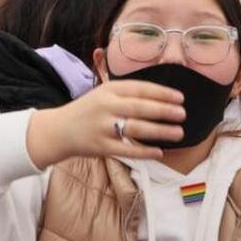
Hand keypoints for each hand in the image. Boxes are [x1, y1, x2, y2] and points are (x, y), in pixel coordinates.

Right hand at [25, 80, 184, 168]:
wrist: (58, 130)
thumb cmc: (86, 111)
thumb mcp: (101, 93)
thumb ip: (126, 92)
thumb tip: (160, 95)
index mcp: (108, 90)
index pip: (140, 89)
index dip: (162, 93)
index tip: (180, 98)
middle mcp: (105, 106)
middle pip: (141, 108)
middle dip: (165, 111)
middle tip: (182, 114)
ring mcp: (102, 127)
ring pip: (137, 128)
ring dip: (160, 131)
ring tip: (179, 132)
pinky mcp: (100, 146)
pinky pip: (127, 149)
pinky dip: (145, 151)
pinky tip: (159, 151)